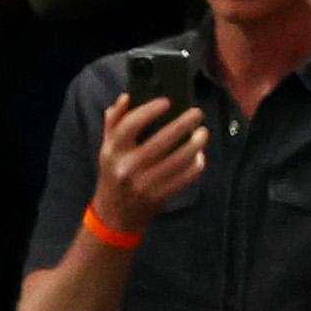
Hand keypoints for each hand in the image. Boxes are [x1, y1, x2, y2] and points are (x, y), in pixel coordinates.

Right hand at [89, 90, 209, 235]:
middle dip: (183, 124)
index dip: (149, 111)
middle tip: (197, 113)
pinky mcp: (158, 195)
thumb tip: (127, 96)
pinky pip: (183, 178)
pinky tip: (199, 155)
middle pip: (159, 141)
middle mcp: (126, 167)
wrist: (114, 214)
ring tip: (203, 132)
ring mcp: (143, 183)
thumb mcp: (107, 148)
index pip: (130, 126)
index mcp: (112, 151)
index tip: (168, 101)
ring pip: (176, 160)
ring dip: (194, 144)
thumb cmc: (113, 172)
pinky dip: (195, 165)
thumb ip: (114, 121)